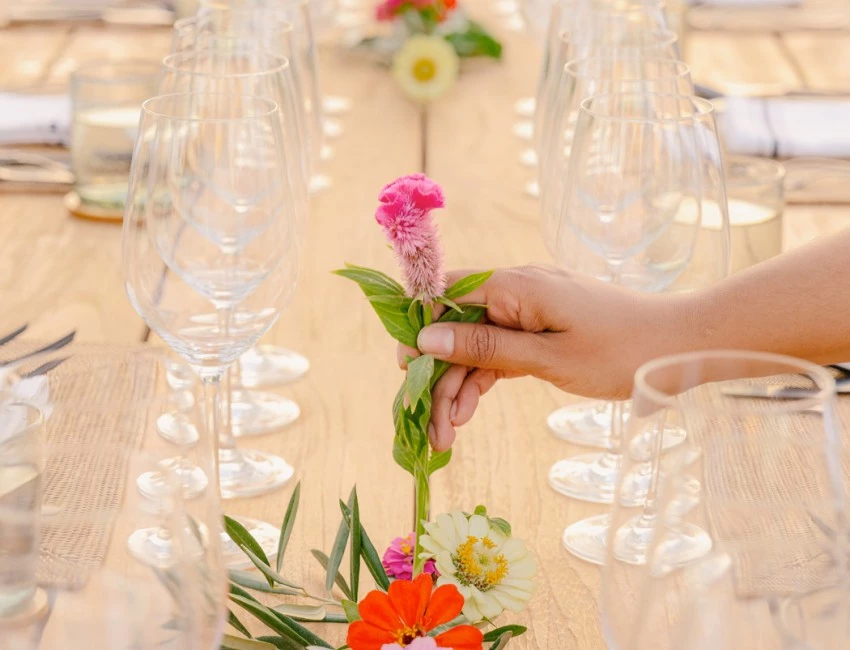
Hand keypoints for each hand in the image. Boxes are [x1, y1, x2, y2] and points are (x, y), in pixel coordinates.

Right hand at [399, 265, 693, 450]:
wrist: (679, 346)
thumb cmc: (620, 351)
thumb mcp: (548, 357)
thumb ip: (486, 348)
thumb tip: (427, 338)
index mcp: (513, 285)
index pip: (445, 297)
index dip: (420, 330)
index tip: (406, 372)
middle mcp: (515, 291)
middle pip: (458, 329)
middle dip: (440, 377)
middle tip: (431, 429)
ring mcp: (529, 310)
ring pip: (476, 346)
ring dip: (459, 387)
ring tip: (447, 435)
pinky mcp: (541, 329)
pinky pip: (500, 351)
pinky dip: (484, 380)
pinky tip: (469, 411)